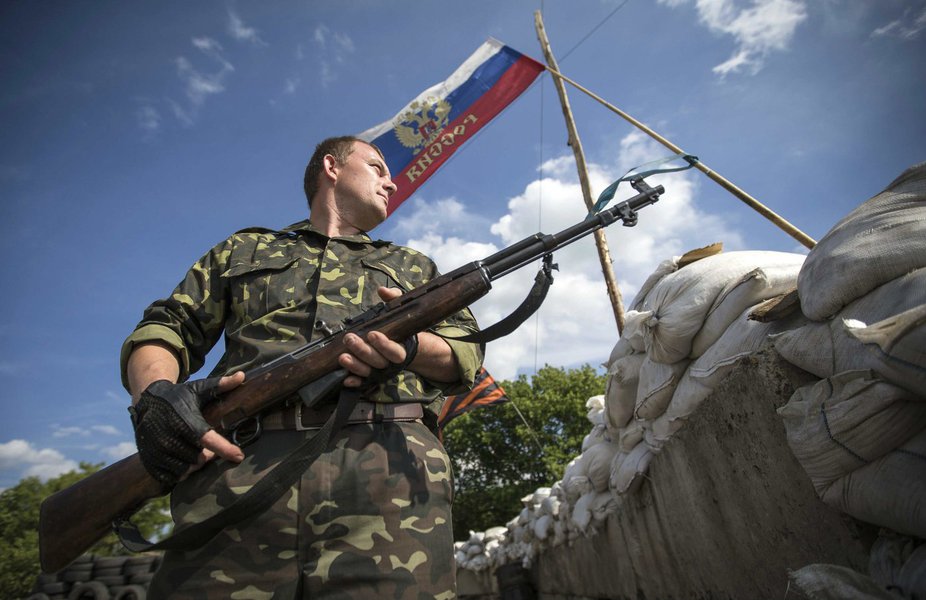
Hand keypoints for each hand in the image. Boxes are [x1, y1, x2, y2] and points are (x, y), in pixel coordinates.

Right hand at [130, 371, 245, 485]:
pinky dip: (180, 471)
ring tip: (197, 452)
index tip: (239, 455)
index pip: (207, 438)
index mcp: (184, 420)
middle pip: (199, 459)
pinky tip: (183, 460)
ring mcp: (157, 450)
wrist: (147, 401)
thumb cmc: (179, 396)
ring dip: (195, 464)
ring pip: (185, 469)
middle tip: (209, 448)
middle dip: (208, 456)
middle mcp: (169, 437)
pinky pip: (170, 476)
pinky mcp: (149, 460)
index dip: (224, 449)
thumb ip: (220, 385)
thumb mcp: (199, 389)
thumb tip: (242, 376)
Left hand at [338, 287, 414, 387]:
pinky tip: (345, 378)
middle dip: (362, 351)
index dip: (384, 345)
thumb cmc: (399, 328)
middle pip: (378, 361)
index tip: (372, 334)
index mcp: (401, 348)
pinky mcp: (371, 377)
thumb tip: (383, 290)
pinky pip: (363, 382)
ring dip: (355, 365)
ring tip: (342, 357)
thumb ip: (394, 299)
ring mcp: (380, 371)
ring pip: (368, 371)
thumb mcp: (400, 311)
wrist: (406, 347)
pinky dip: (354, 381)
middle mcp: (391, 363)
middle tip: (349, 339)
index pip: (395, 351)